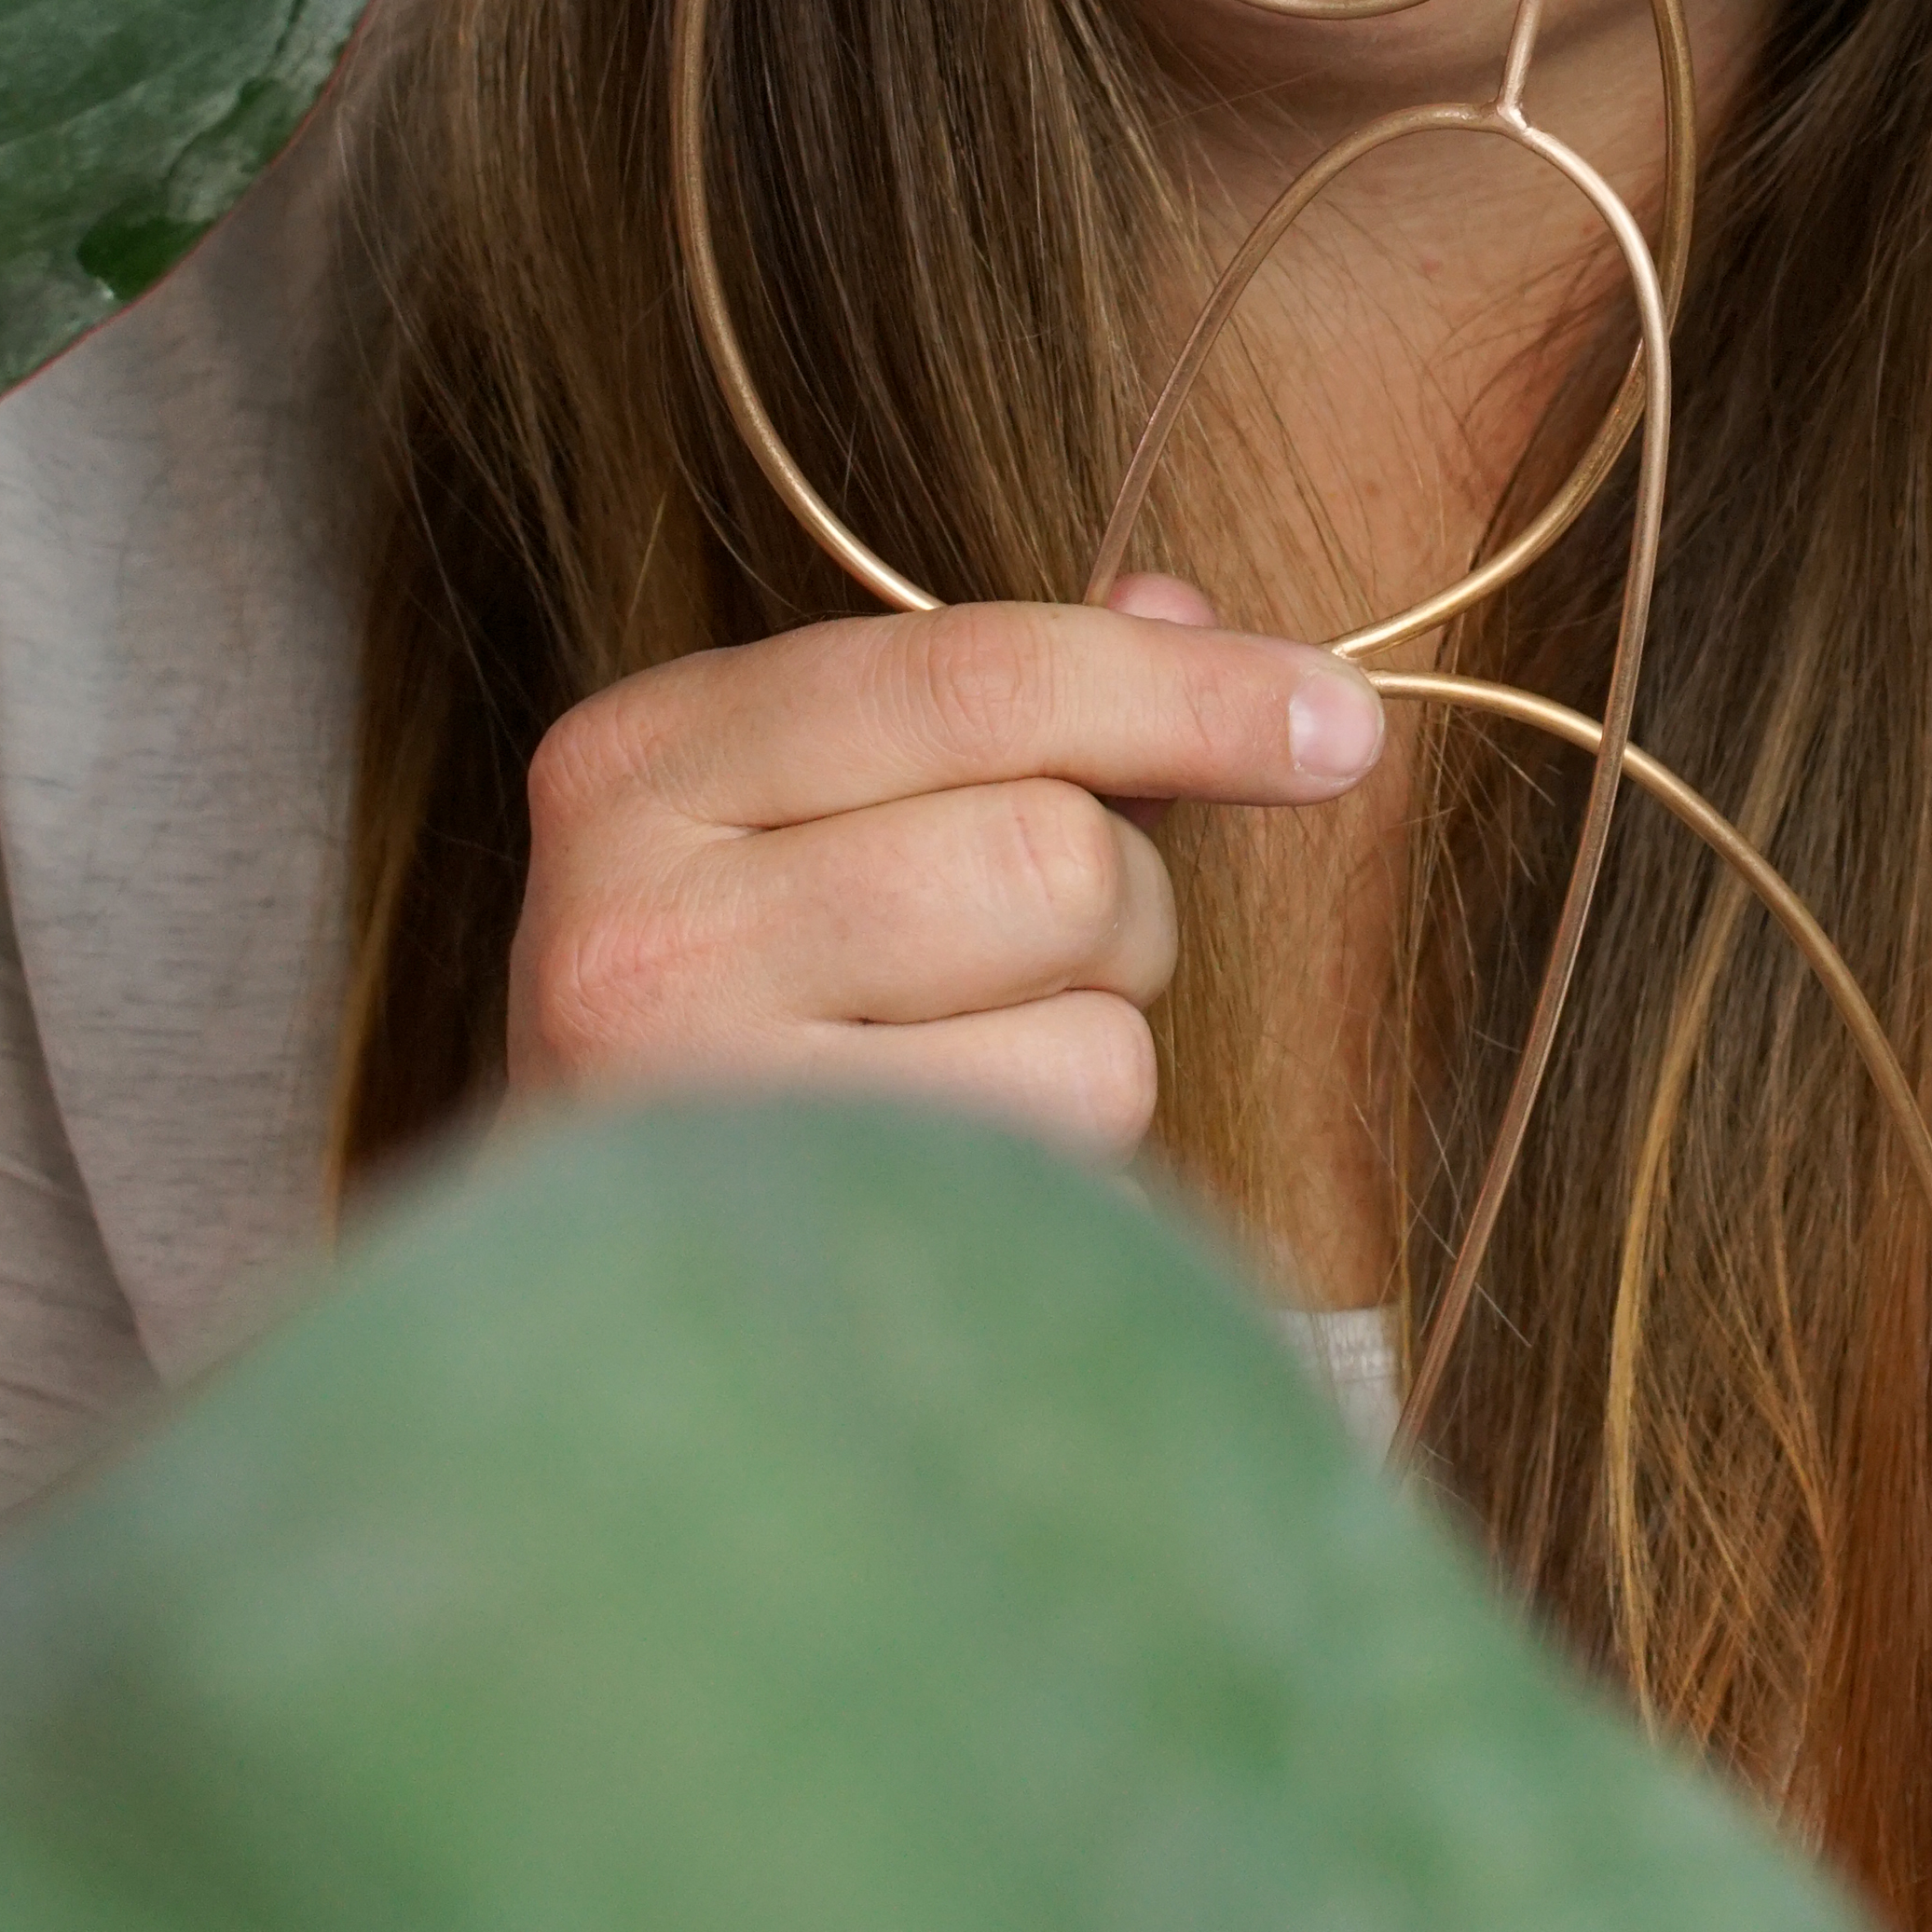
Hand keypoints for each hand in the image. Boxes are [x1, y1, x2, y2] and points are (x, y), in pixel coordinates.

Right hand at [505, 577, 1383, 1161]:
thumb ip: (997, 705)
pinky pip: (1067, 1150)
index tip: (1347, 722)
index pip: (976, 675)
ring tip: (964, 1068)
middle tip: (1024, 961)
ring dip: (1094, 1035)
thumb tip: (1181, 605)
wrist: (585, 1326)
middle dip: (1117, 902)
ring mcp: (696, 1104)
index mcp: (638, 760)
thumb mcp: (819, 824)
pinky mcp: (796, 1244)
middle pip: (1057, 848)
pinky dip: (1069, 1153)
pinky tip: (953, 1172)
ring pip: (1087, 1012)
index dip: (1191, 689)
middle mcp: (632, 919)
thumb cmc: (744, 1028)